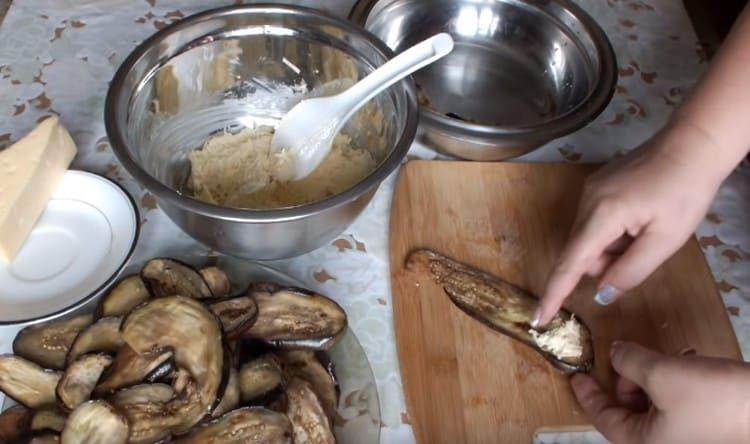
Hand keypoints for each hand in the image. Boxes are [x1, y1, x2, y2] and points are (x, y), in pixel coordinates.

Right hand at [535, 122, 725, 325]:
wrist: (692, 145)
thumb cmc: (685, 192)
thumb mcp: (665, 240)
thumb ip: (631, 270)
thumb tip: (601, 293)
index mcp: (602, 216)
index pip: (570, 264)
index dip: (555, 293)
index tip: (539, 318)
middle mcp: (587, 202)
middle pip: (580, 252)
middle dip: (603, 265)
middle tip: (642, 254)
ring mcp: (589, 191)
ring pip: (588, 238)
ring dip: (610, 248)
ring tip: (645, 233)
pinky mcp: (597, 185)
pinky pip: (595, 222)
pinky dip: (612, 233)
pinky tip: (638, 220)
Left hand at [572, 342, 749, 443]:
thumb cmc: (713, 398)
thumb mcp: (661, 373)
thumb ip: (628, 362)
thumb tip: (614, 354)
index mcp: (643, 442)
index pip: (602, 418)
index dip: (587, 393)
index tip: (576, 374)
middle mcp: (661, 442)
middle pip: (626, 408)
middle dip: (627, 379)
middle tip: (633, 356)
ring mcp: (682, 434)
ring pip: (650, 401)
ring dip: (652, 375)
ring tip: (670, 358)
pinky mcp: (701, 423)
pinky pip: (673, 400)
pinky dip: (672, 379)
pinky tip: (687, 361)